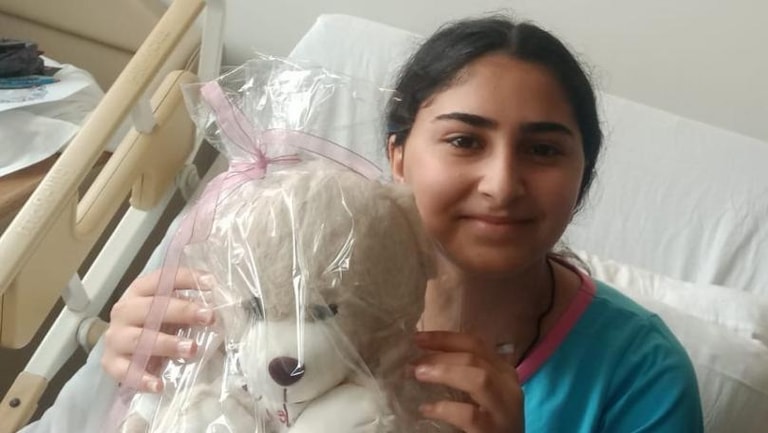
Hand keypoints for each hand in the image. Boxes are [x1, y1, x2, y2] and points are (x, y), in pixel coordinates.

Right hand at [101, 268, 214, 391]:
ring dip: (167, 344)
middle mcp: (124, 310)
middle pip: (151, 308)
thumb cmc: (152, 323)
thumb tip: (220, 308)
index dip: (187, 278)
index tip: (212, 283)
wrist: (120, 347)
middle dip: (182, 311)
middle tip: (208, 317)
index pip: (162, 279)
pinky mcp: (110, 362)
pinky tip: (159, 384)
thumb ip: (188, 306)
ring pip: (139, 339)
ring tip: (192, 349)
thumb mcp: (168, 310)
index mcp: (140, 291)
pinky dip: (142, 378)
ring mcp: (116, 337)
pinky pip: (125, 371)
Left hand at [412, 331, 523, 432]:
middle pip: (474, 358)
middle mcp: (507, 386)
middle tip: (413, 362)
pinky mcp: (493, 430)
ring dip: (446, 373)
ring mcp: (504, 409)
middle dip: (440, 355)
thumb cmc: (488, 421)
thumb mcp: (480, 392)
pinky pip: (468, 415)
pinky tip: (427, 409)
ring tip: (420, 375)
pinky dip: (444, 409)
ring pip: (479, 379)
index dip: (444, 338)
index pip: (474, 344)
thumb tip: (421, 361)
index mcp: (502, 371)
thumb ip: (461, 374)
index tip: (418, 337)